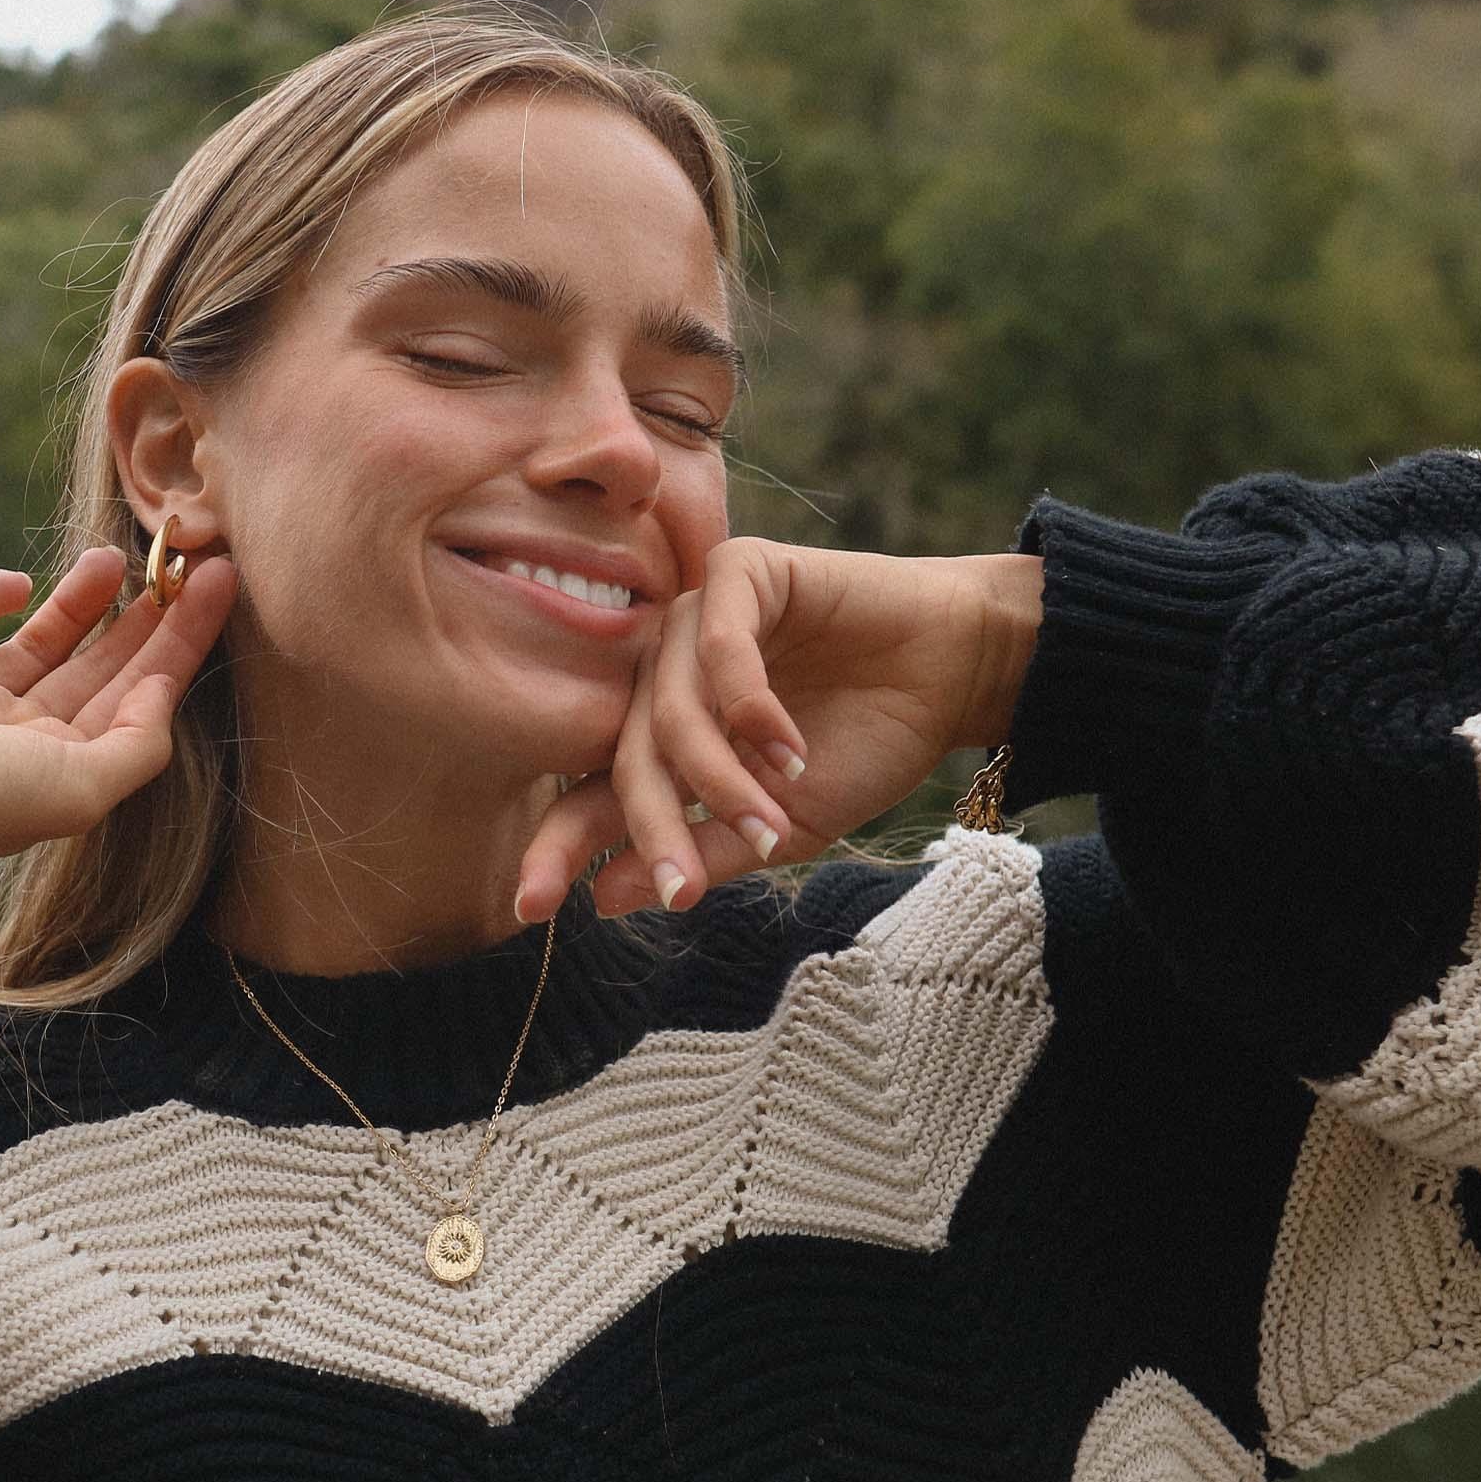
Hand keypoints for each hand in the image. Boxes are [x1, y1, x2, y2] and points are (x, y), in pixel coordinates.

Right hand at [0, 546, 237, 856]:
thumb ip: (135, 746)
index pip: (137, 700)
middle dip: (146, 618)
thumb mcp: (77, 789)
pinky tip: (16, 584)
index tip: (220, 586)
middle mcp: (10, 736)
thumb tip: (164, 693)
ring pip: (39, 638)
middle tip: (188, 560)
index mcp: (54, 771)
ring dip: (81, 599)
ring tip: (116, 556)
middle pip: (98, 668)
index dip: (182, 645)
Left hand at [514, 538, 1040, 919]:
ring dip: (718, 777)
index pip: (593, 793)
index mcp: (663, 737)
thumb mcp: (783, 826)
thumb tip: (605, 900)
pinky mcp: (739, 573)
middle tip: (678, 887)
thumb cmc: (865, 747)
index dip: (561, 848)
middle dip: (653, 830)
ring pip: (670, 710)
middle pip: (628, 758)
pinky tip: (786, 749)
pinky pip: (717, 646)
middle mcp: (664, 676)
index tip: (528, 909)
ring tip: (770, 820)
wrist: (951, 675)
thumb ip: (702, 853)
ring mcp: (694, 621)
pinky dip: (748, 706)